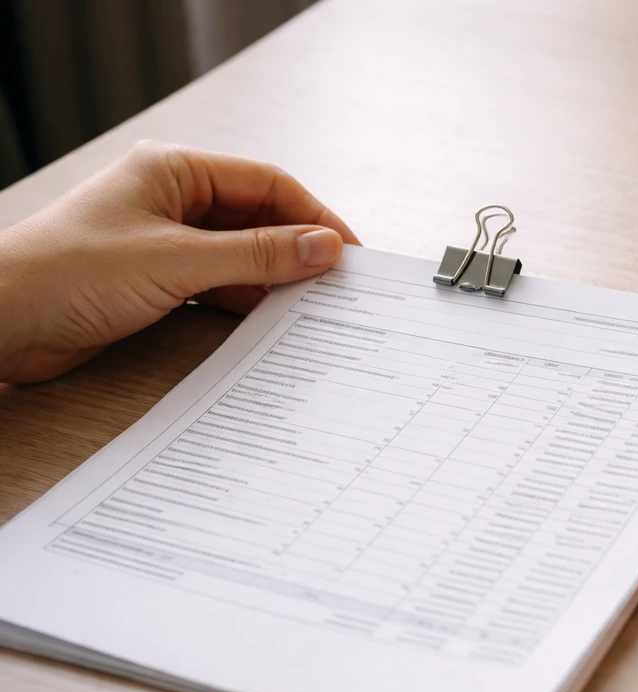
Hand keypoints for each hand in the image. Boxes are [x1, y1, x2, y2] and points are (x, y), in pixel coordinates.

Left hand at [0, 141, 358, 382]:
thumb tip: (323, 247)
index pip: (266, 184)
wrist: (4, 321)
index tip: (349, 252)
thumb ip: (257, 255)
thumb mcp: (178, 261)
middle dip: (297, 249)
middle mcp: (173, 198)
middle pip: (257, 218)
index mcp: (175, 169)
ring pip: (241, 254)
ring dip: (273, 279)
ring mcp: (166, 239)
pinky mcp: (158, 278)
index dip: (313, 216)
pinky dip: (245, 300)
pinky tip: (269, 320)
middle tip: (337, 284)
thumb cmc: (70, 273)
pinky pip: (220, 283)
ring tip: (311, 307)